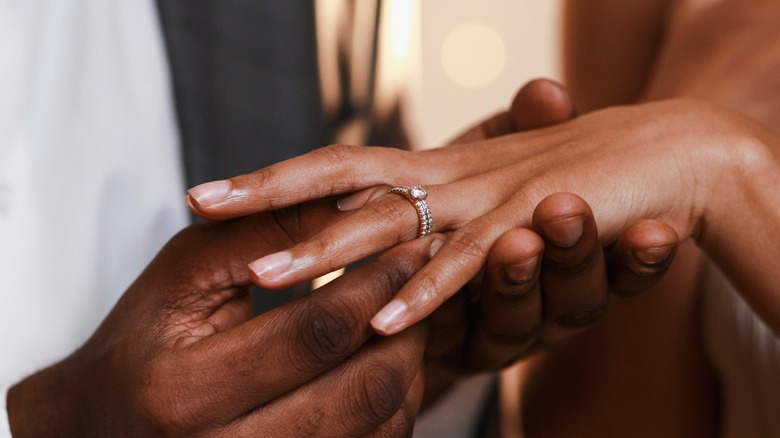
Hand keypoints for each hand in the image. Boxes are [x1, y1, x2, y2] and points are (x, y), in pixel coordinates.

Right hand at [6, 205, 437, 436]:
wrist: (106, 427)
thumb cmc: (145, 339)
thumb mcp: (187, 271)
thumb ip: (265, 231)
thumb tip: (357, 199)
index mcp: (182, 392)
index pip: (312, 335)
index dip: (374, 283)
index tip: (408, 242)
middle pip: (361, 390)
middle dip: (405, 323)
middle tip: (420, 275)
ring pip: (380, 426)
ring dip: (410, 360)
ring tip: (408, 310)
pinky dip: (396, 401)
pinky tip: (387, 357)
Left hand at [184, 82, 705, 333]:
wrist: (660, 162)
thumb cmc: (569, 184)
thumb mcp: (484, 210)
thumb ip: (435, 226)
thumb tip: (381, 249)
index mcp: (432, 171)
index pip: (338, 168)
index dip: (273, 178)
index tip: (208, 190)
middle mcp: (448, 179)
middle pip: (344, 183)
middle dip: (271, 199)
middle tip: (200, 206)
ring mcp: (484, 206)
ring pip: (394, 227)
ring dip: (329, 253)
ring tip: (267, 273)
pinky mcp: (528, 237)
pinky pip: (470, 268)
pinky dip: (427, 293)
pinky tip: (382, 322)